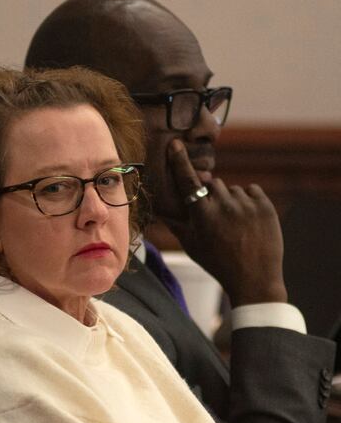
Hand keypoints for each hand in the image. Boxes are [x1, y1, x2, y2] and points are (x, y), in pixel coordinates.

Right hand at [162, 140, 286, 306]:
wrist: (254, 279)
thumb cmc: (217, 263)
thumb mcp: (192, 246)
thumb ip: (176, 225)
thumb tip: (158, 212)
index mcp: (202, 215)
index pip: (188, 181)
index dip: (180, 161)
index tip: (175, 144)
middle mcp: (223, 205)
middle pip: (213, 184)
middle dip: (212, 195)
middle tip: (217, 218)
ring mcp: (246, 204)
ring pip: (232, 189)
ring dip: (231, 201)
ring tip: (235, 225)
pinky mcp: (264, 205)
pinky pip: (251, 190)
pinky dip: (248, 201)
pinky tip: (248, 221)